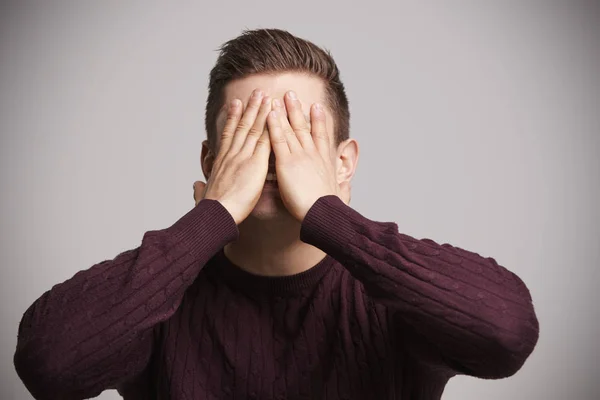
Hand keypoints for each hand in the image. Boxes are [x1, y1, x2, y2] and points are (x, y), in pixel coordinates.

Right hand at [193, 89, 271, 223]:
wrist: (217, 213)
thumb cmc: (211, 209)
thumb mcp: (204, 195)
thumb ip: (201, 189)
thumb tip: (197, 187)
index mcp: (221, 161)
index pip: (228, 134)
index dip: (232, 118)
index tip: (235, 104)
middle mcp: (232, 154)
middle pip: (242, 125)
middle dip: (249, 107)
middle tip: (256, 92)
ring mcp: (244, 156)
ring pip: (253, 128)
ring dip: (260, 111)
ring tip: (265, 95)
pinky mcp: (256, 163)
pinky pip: (265, 141)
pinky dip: (270, 127)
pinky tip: (276, 116)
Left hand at [266, 91, 347, 222]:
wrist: (322, 212)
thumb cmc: (328, 208)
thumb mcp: (338, 192)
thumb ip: (339, 186)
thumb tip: (343, 188)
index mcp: (324, 160)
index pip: (321, 135)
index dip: (319, 120)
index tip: (317, 107)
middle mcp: (312, 154)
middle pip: (304, 127)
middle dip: (298, 109)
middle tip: (293, 94)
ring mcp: (299, 156)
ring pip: (291, 129)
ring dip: (284, 112)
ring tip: (279, 97)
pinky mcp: (286, 162)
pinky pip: (279, 140)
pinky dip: (274, 126)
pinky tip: (270, 114)